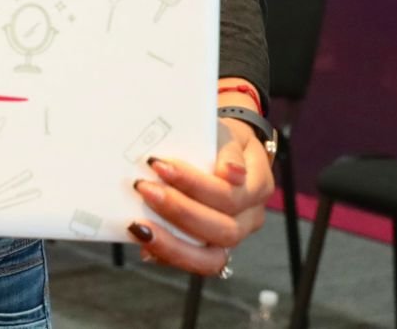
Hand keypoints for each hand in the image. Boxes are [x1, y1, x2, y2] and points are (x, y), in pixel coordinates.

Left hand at [127, 115, 274, 273]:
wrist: (224, 151)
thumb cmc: (222, 141)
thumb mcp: (228, 133)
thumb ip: (228, 150)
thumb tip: (231, 173)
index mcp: (257, 186)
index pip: (230, 195)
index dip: (193, 184)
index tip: (158, 164)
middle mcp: (250, 218)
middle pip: (223, 230)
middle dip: (179, 212)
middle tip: (144, 189)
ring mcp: (232, 238)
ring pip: (211, 259)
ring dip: (171, 243)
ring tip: (139, 226)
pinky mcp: (211, 250)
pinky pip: (193, 263)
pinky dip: (166, 255)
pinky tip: (144, 240)